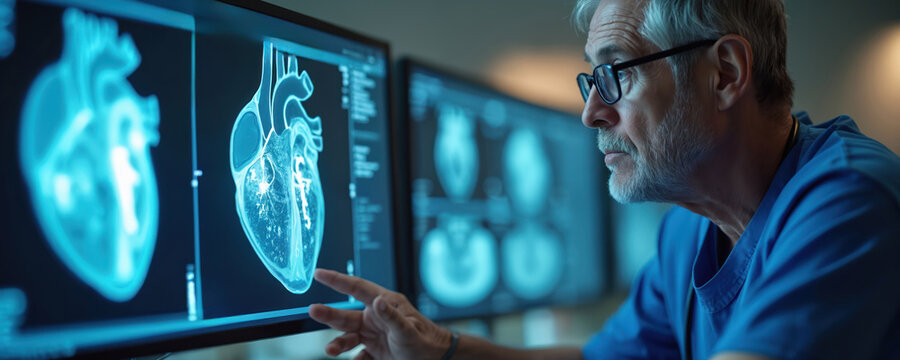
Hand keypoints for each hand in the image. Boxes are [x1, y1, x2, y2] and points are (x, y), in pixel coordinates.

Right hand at [309, 269, 451, 359]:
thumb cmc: (425, 340)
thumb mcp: (408, 330)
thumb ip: (392, 317)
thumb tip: (378, 301)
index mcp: (384, 304)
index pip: (357, 288)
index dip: (337, 280)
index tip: (319, 273)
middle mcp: (375, 318)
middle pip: (346, 314)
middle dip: (328, 314)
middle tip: (313, 310)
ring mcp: (373, 335)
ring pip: (347, 337)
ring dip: (337, 343)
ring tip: (330, 351)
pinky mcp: (373, 351)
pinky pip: (357, 355)